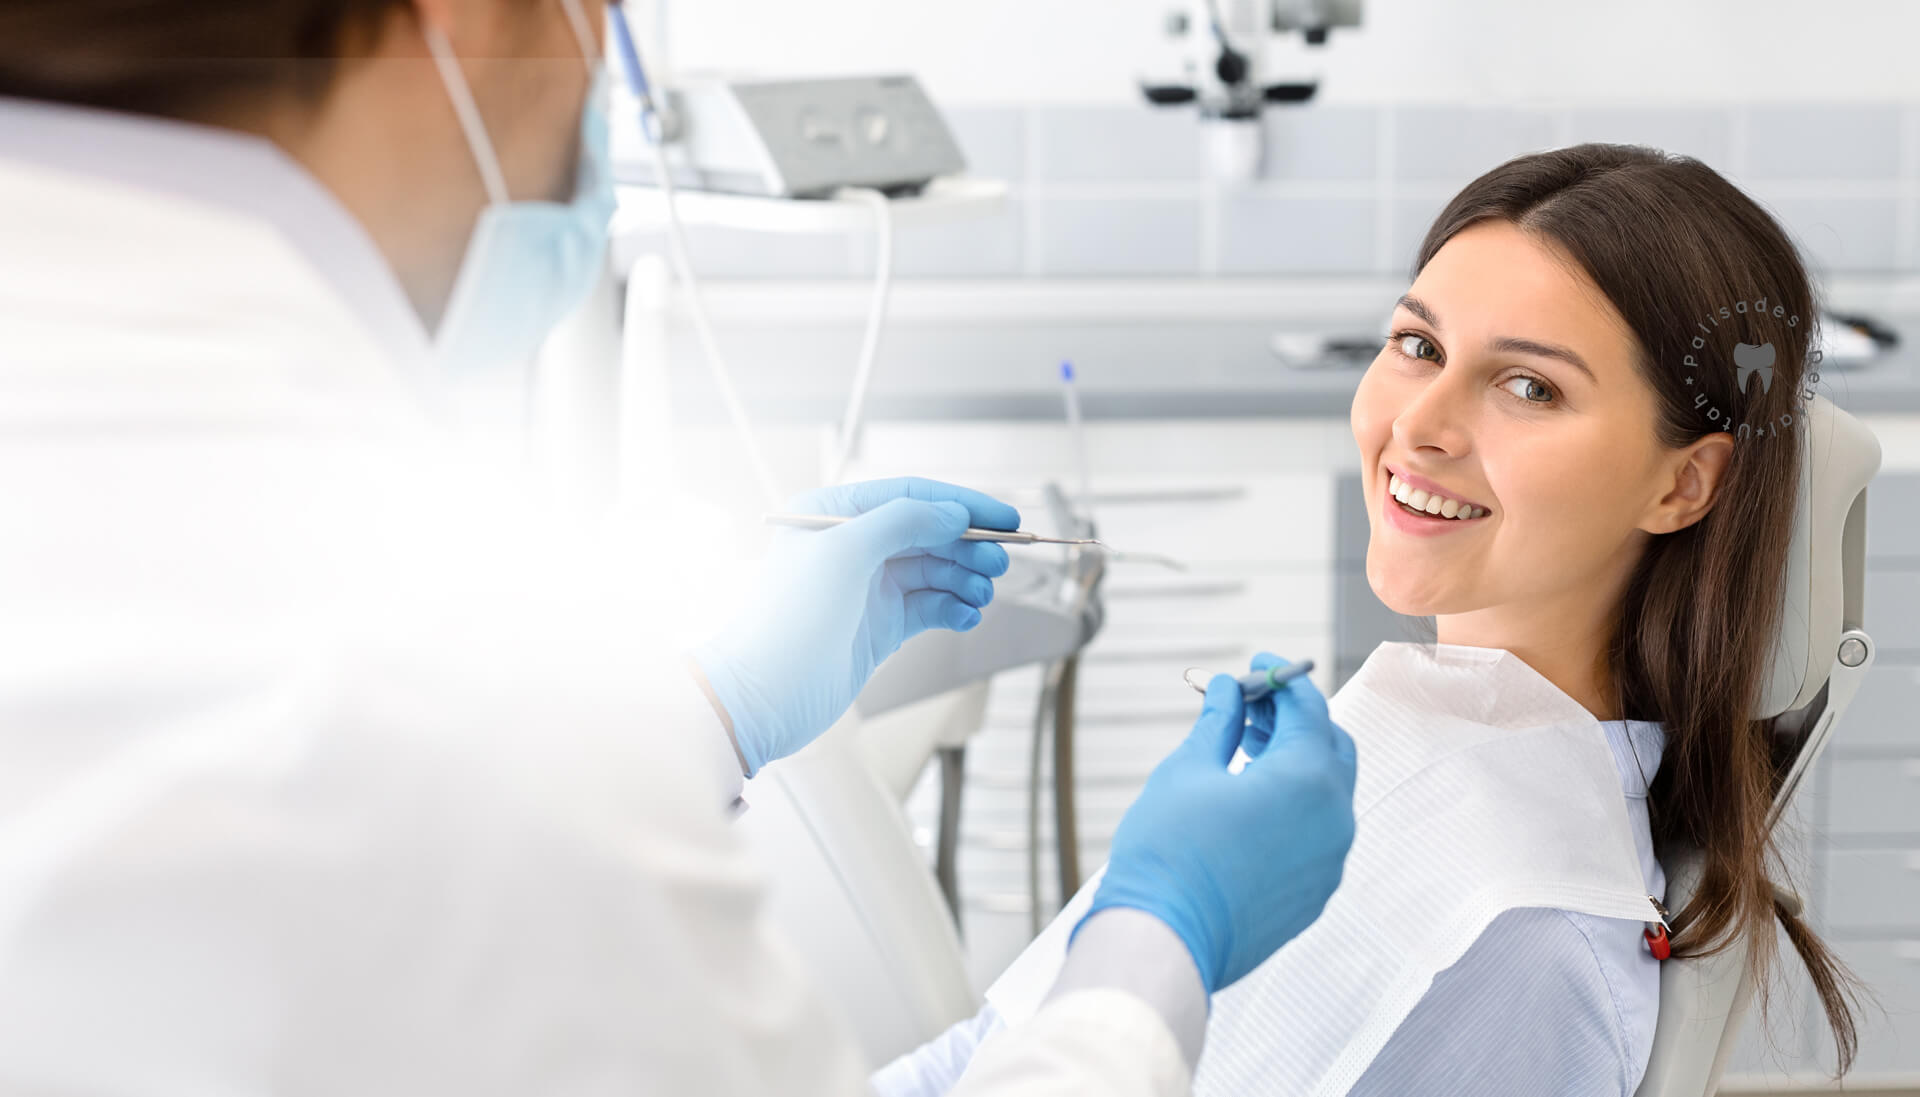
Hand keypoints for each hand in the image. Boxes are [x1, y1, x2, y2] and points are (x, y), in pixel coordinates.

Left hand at [691, 477, 1019, 775]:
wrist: (762, 698)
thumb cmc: (787, 621)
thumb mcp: (845, 552)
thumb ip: (903, 522)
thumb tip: (953, 513)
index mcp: (832, 514)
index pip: (910, 496)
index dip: (962, 505)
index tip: (1005, 518)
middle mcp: (851, 546)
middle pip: (928, 533)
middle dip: (968, 546)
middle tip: (999, 562)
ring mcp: (866, 588)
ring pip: (934, 571)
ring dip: (965, 579)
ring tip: (983, 594)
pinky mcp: (879, 627)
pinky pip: (929, 607)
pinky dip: (953, 608)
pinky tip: (966, 616)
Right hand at [1077, 657, 1357, 993]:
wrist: (1165, 938)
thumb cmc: (1170, 853)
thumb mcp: (1189, 768)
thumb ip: (1220, 722)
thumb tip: (1229, 690)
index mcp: (1309, 779)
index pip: (1309, 708)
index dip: (1280, 679)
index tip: (1255, 668)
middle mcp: (1334, 819)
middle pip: (1329, 747)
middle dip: (1294, 719)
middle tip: (1250, 705)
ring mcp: (1329, 861)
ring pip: (1326, 792)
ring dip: (1294, 761)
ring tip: (1244, 747)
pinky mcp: (1315, 893)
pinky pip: (1317, 833)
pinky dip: (1294, 805)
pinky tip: (1250, 800)